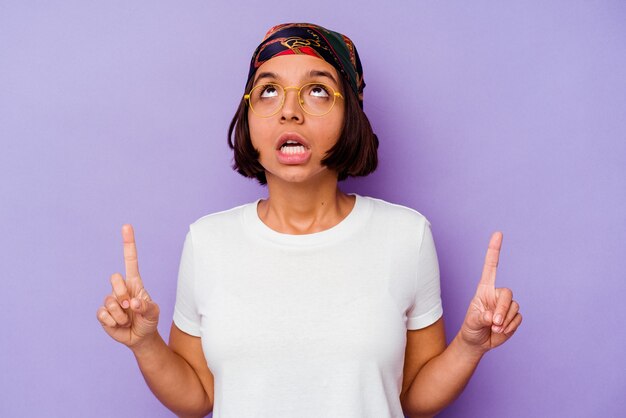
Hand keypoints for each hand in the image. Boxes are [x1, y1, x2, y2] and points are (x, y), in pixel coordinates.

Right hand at [96, 224, 159, 347]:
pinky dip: (112, 322)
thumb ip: (146, 306)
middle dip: (122, 294)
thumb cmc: (148, 320)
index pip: (130, 260)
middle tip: (130, 307)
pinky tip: (118, 325)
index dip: (128, 244)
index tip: (126, 226)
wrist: (140, 337)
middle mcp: (121, 288)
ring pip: (110, 301)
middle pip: (115, 278)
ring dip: (120, 315)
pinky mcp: (103, 313)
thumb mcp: (153, 313)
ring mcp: (111, 300)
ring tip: (127, 319)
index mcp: (134, 283)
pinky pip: (102, 314)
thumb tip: (132, 302)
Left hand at [459, 232, 521, 352]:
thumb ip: (481, 318)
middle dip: (503, 310)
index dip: (494, 250)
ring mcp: (506, 305)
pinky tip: (501, 331)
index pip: (491, 267)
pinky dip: (510, 327)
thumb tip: (493, 317)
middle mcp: (497, 294)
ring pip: (514, 308)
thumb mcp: (471, 322)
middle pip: (508, 294)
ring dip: (505, 321)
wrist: (477, 341)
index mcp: (484, 289)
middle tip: (494, 324)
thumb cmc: (471, 328)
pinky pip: (518, 318)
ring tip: (494, 328)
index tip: (498, 233)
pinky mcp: (514, 316)